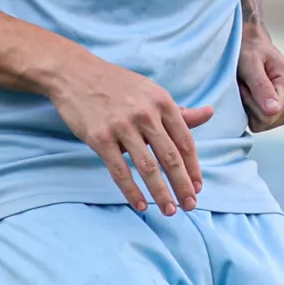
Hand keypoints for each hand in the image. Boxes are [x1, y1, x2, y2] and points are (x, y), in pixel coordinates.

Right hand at [40, 48, 212, 213]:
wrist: (74, 74)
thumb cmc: (117, 85)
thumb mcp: (151, 92)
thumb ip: (179, 111)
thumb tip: (209, 114)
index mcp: (162, 102)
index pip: (185, 142)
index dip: (193, 168)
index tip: (198, 187)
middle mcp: (145, 114)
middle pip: (171, 158)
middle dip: (183, 185)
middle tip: (190, 205)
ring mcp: (122, 126)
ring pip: (148, 167)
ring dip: (161, 193)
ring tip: (169, 210)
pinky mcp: (100, 138)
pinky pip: (120, 171)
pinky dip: (132, 191)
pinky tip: (141, 204)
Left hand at [239, 26, 283, 132]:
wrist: (255, 47)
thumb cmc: (251, 51)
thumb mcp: (251, 64)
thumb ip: (261, 87)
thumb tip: (273, 110)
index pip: (268, 116)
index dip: (250, 103)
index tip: (246, 85)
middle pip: (267, 122)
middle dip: (252, 105)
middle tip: (248, 85)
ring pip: (267, 124)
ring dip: (254, 108)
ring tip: (253, 88)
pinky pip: (268, 123)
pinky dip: (258, 111)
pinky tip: (258, 95)